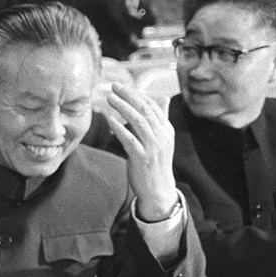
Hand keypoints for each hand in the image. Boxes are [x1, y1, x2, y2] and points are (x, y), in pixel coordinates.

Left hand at [105, 82, 177, 220]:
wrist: (158, 190)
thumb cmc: (155, 163)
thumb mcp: (161, 140)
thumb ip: (160, 120)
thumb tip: (164, 98)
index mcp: (167, 130)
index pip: (153, 106)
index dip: (137, 94)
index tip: (122, 87)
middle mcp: (162, 136)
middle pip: (145, 110)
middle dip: (129, 96)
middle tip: (114, 86)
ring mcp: (153, 147)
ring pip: (138, 121)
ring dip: (123, 108)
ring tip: (109, 98)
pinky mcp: (142, 158)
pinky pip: (130, 139)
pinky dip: (119, 128)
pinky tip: (109, 119)